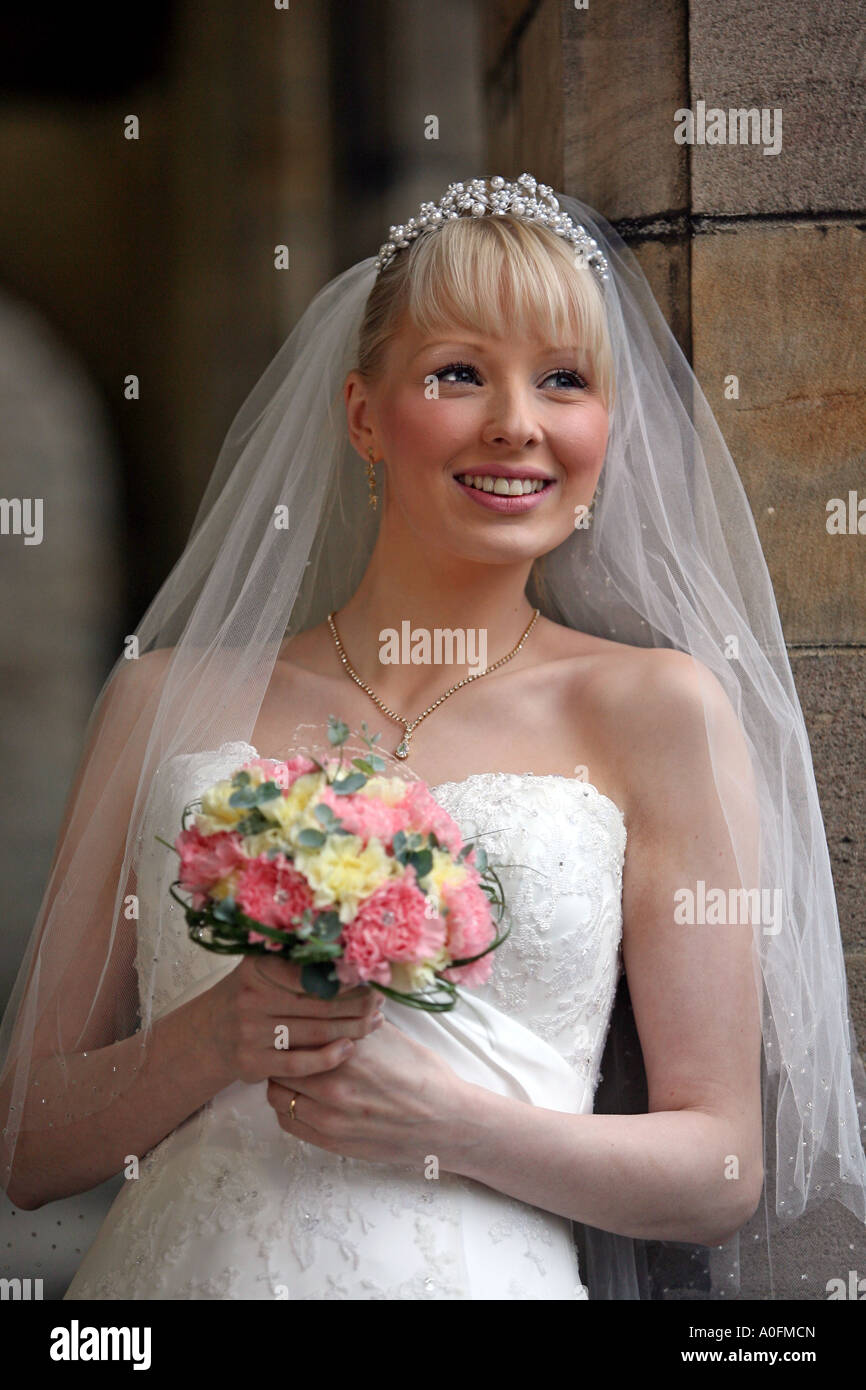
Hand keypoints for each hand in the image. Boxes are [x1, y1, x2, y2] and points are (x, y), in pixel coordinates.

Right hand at [202, 955, 384, 1086]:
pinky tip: (350, 1048)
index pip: (311, 972)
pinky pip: (300, 1062)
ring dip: (352, 1028)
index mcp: (258, 968)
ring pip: (314, 1032)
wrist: (211, 1032)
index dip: (345, 976)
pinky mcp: (252, 1062)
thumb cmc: (252, 994)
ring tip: (375, 1021)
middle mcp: (251, 998)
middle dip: (357, 1003)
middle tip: (381, 1000)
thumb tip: (349, 949)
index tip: (371, 976)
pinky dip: (329, 1057)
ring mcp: (250, 1033)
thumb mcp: (263, 968)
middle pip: (319, 1003)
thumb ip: (297, 960)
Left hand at [266, 1018, 469, 1168]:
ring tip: (297, 1071)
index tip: (291, 1021)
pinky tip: (303, 1098)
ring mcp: (329, 1117)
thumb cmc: (422, 1075)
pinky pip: (287, 1122)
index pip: (294, 1031)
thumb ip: (353, 1017)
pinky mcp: (330, 1141)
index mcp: (348, 1051)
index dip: (290, 1025)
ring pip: (277, 1094)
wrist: (445, 1122)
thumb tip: (329, 995)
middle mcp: (333, 1085)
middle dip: (283, 1051)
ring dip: (282, 1080)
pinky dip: (289, 1107)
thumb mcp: (390, 1034)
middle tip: (289, 1044)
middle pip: (280, 1062)